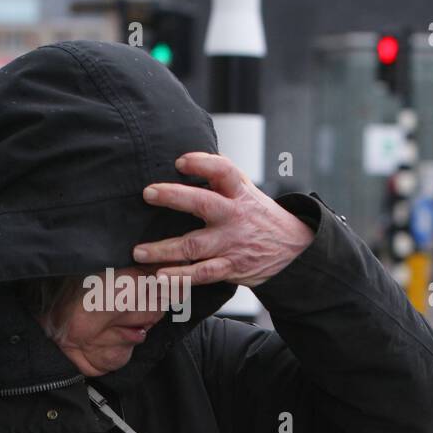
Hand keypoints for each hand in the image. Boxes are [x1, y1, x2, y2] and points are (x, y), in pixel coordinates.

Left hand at [132, 152, 314, 286]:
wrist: (294, 250)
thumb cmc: (260, 217)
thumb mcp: (248, 192)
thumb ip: (223, 177)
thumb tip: (192, 156)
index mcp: (240, 193)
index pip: (223, 170)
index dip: (202, 163)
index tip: (179, 161)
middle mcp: (235, 216)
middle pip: (203, 203)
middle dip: (174, 197)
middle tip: (148, 193)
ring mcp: (232, 243)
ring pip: (194, 245)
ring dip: (164, 249)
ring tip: (138, 251)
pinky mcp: (230, 267)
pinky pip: (201, 273)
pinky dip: (180, 277)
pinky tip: (160, 276)